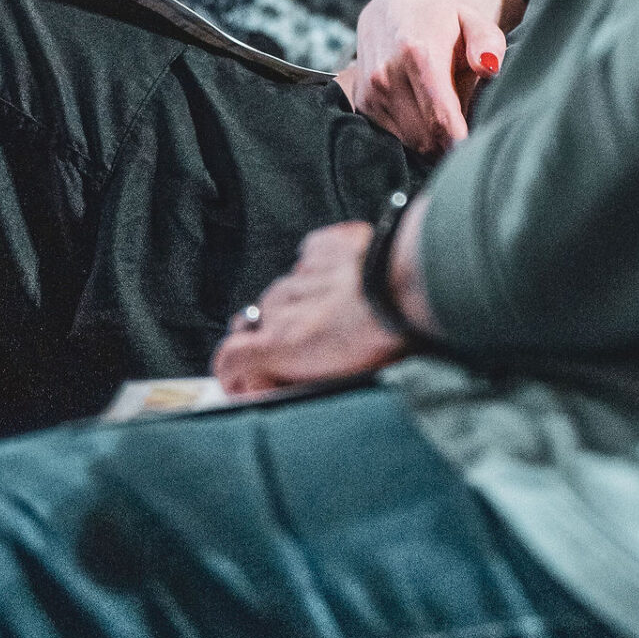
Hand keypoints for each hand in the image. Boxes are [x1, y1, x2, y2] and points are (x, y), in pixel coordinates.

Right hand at [212, 222, 401, 394]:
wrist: (408, 285)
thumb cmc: (382, 338)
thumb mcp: (334, 381)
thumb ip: (293, 382)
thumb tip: (270, 391)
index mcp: (279, 343)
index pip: (229, 358)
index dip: (236, 374)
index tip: (255, 383)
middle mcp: (281, 305)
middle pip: (260, 324)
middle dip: (276, 339)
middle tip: (309, 351)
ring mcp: (300, 273)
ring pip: (285, 291)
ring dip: (300, 306)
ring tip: (337, 316)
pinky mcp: (324, 246)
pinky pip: (309, 259)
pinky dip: (319, 272)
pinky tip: (342, 282)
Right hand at [345, 0, 521, 156]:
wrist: (397, 3)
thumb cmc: (446, 18)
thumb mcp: (474, 20)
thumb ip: (487, 43)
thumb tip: (487, 68)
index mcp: (418, 53)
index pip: (440, 118)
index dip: (461, 144)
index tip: (476, 153)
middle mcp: (387, 74)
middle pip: (426, 137)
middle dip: (450, 144)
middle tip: (470, 135)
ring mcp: (371, 90)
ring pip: (409, 141)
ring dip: (432, 141)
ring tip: (447, 120)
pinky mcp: (362, 102)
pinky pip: (392, 137)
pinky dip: (412, 135)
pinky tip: (425, 116)